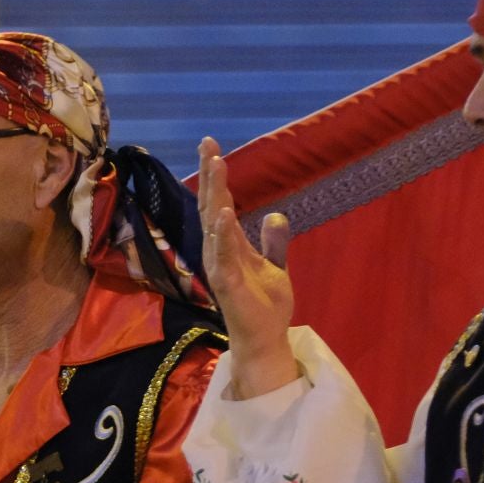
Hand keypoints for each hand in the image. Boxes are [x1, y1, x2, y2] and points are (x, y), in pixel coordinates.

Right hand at [197, 136, 296, 399]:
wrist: (266, 340)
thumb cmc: (265, 306)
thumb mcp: (275, 267)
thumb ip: (273, 242)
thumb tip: (275, 214)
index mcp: (232, 245)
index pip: (221, 204)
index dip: (218, 177)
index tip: (212, 148)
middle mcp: (221, 252)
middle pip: (212, 207)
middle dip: (212, 175)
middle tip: (208, 143)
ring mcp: (222, 267)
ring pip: (214, 225)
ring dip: (215, 195)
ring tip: (216, 165)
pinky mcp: (228, 285)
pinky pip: (224, 256)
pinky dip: (223, 234)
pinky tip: (224, 213)